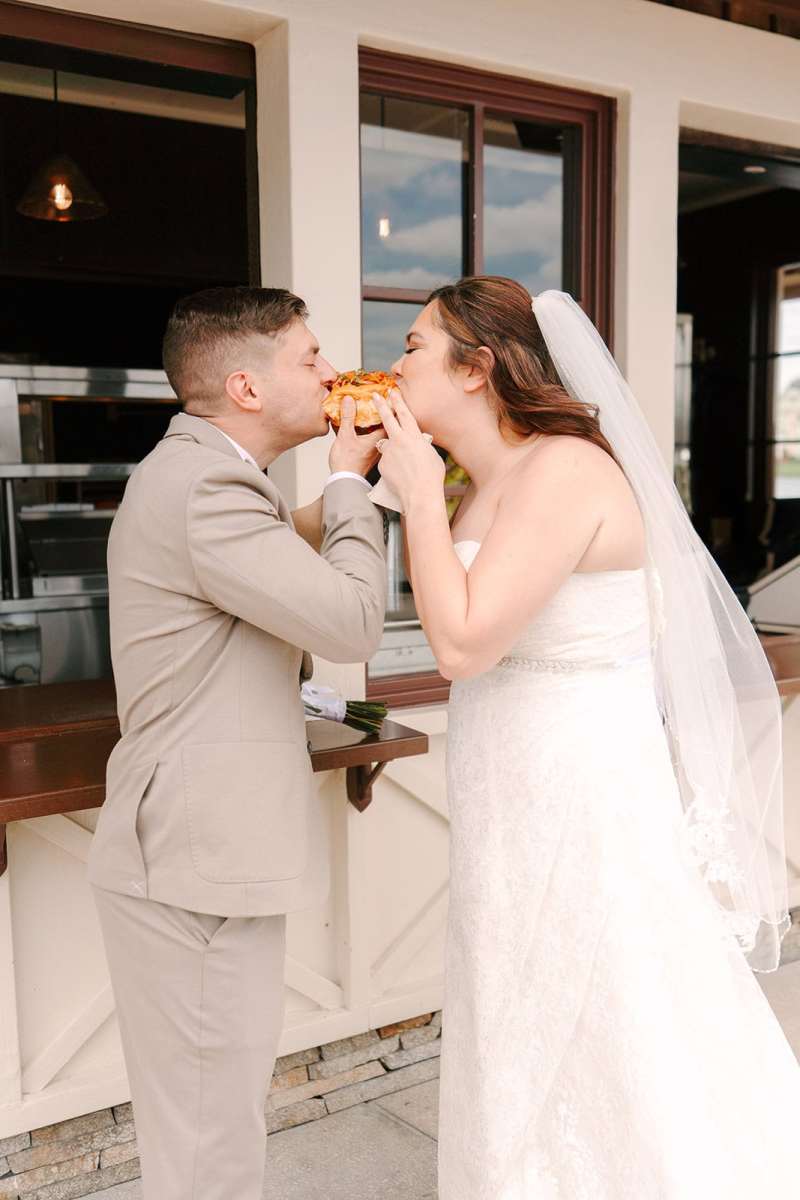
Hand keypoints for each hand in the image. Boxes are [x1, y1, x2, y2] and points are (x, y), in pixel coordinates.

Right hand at [328, 395, 385, 476]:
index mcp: (378, 439)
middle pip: (391, 428)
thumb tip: (350, 400)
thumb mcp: (345, 436)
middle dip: (391, 416)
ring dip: (385, 426)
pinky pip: (379, 443)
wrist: (345, 481)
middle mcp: (382, 446)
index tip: (391, 398)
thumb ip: (348, 417)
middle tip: (391, 404)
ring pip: (386, 436)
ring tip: (382, 416)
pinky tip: (370, 433)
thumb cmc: (346, 462)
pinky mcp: (372, 458)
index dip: (391, 408)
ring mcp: (378, 453)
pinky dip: (377, 435)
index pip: (391, 420)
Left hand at [373, 389, 444, 509]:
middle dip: (381, 405)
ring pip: (389, 446)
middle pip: (388, 419)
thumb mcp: (431, 455)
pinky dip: (393, 467)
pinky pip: (387, 462)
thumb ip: (421, 446)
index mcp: (414, 436)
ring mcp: (389, 451)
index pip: (405, 414)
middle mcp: (400, 440)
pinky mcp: (382, 463)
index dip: (398, 402)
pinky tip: (401, 476)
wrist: (420, 494)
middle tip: (375, 395)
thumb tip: (417, 444)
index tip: (392, 392)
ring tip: (406, 467)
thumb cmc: (431, 477)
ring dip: (394, 452)